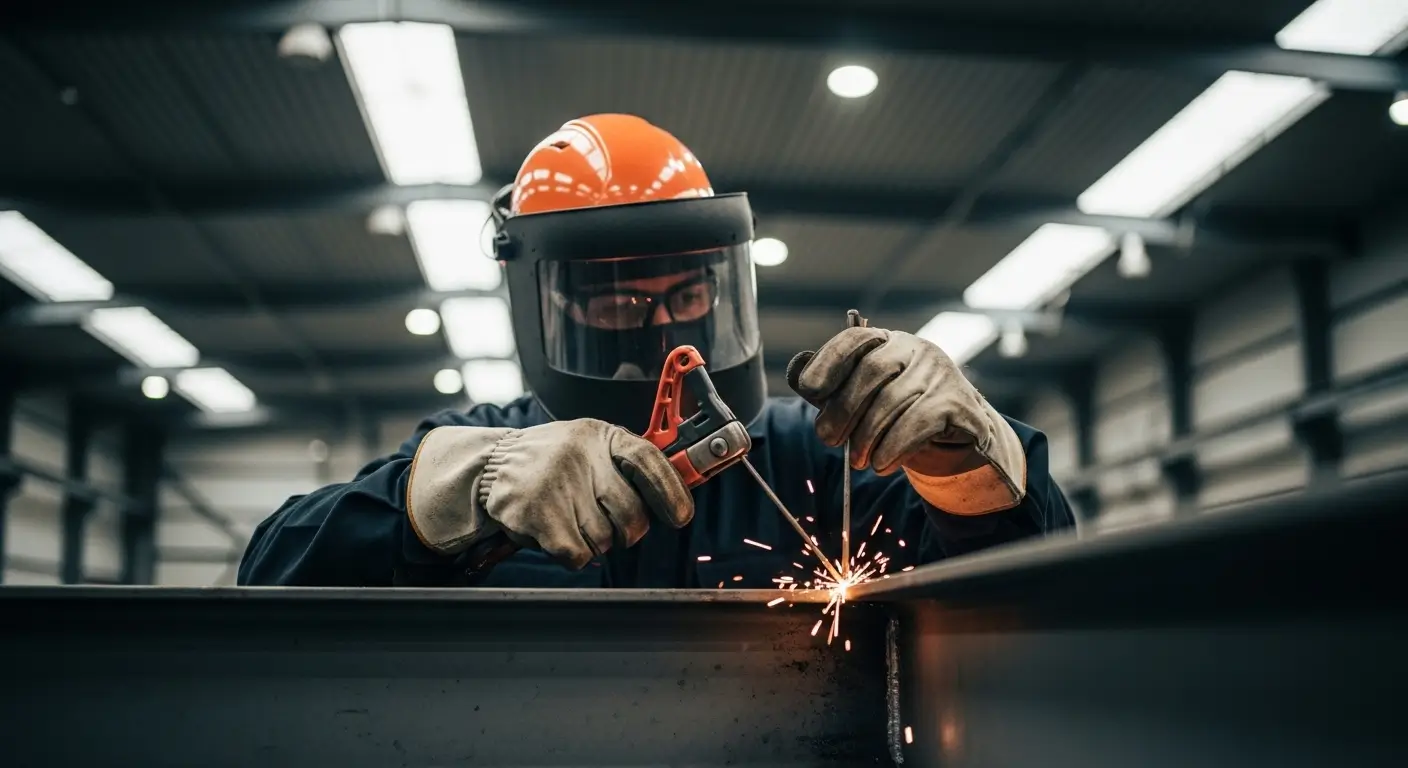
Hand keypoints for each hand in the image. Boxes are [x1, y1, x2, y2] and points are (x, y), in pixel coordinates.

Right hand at [407, 419, 693, 567]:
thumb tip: (678, 494)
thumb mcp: (591, 447)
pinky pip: (577, 554)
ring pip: (603, 540)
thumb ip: (630, 466)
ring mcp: (557, 484)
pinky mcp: (537, 514)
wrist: (490, 466)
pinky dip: (571, 553)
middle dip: (626, 530)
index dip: (671, 491)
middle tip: (607, 522)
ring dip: (591, 539)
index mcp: (601, 436)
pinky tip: (555, 531)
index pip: (648, 461)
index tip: (681, 516)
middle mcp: (581, 455)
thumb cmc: (552, 462)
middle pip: (631, 514)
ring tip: (569, 517)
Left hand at [786, 326, 1024, 511]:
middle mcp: (917, 350)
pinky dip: (894, 447)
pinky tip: (882, 464)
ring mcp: (941, 374)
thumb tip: (798, 376)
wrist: (961, 439)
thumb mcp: (866, 401)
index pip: (855, 339)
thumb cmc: (903, 416)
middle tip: (828, 440)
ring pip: (893, 400)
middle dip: (843, 409)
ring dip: (867, 436)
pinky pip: (919, 422)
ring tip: (858, 461)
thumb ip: (834, 390)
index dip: (828, 361)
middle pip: (872, 371)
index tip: (809, 389)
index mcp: (889, 343)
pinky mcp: (959, 403)